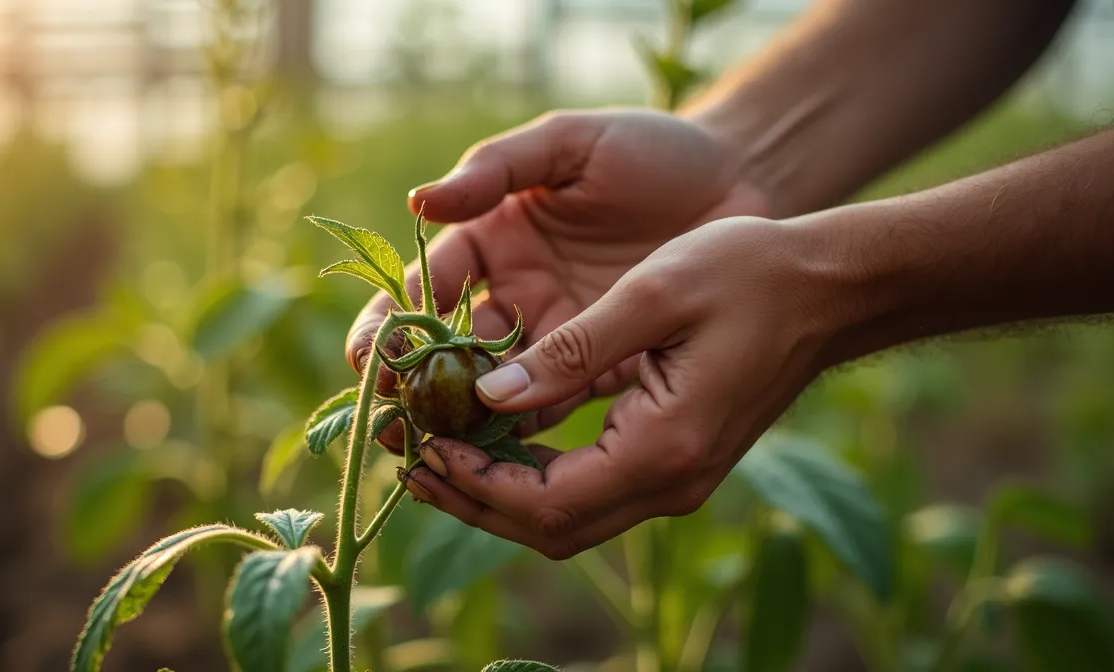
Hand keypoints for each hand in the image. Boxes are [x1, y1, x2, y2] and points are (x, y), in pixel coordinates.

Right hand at [348, 109, 771, 448]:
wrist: (740, 181)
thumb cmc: (650, 149)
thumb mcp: (571, 142)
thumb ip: (499, 167)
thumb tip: (419, 203)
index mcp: (494, 238)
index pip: (430, 284)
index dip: (396, 319)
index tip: (372, 354)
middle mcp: (515, 293)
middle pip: (448, 347)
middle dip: (414, 386)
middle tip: (388, 420)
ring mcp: (556, 335)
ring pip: (495, 387)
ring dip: (460, 421)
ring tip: (428, 454)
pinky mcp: (602, 366)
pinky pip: (555, 406)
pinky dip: (523, 433)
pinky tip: (498, 458)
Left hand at [398, 218, 848, 558]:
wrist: (829, 289)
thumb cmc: (749, 273)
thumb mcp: (653, 294)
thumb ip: (570, 352)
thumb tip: (488, 396)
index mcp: (663, 448)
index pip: (547, 504)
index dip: (475, 483)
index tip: (421, 446)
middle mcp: (670, 482)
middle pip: (550, 529)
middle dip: (471, 500)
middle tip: (406, 460)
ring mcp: (676, 479)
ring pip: (567, 518)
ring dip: (497, 493)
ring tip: (433, 453)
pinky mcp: (675, 460)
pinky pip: (590, 491)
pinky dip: (532, 476)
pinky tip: (495, 437)